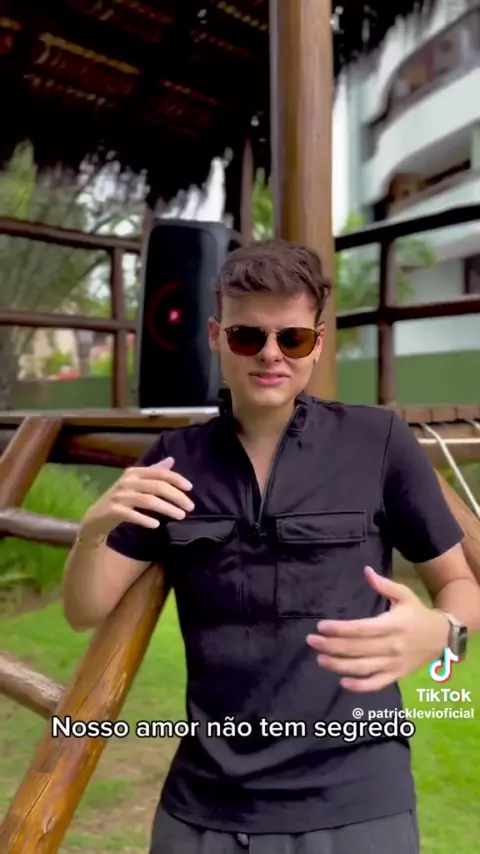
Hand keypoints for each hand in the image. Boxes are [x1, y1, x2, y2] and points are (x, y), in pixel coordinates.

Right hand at [81, 457, 194, 537]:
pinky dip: (145, 519)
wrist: (96, 518)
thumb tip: (171, 460)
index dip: (177, 479)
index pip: (160, 473)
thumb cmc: (121, 499)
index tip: (190, 488)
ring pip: (148, 501)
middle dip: (176, 496)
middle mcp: (127, 481)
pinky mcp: (113, 510)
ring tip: (181, 516)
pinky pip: (133, 515)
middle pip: (157, 487)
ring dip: (167, 508)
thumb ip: (154, 472)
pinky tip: (157, 525)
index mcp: (134, 472)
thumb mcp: (137, 483)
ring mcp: (119, 496)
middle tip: (190, 507)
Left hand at [306, 566, 448, 691]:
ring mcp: (394, 664)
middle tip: (311, 641)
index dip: (340, 629)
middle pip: (357, 649)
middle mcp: (392, 646)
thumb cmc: (418, 613)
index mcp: (393, 625)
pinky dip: (360, 686)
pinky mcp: (396, 676)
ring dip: (339, 665)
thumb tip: (366, 571)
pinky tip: (343, 682)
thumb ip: (384, 585)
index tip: (321, 627)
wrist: (442, 637)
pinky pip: (376, 684)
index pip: (361, 629)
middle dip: (331, 646)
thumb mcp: (405, 595)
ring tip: (320, 659)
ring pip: (363, 668)